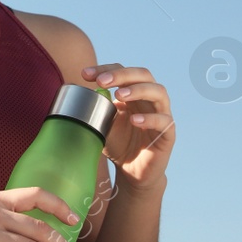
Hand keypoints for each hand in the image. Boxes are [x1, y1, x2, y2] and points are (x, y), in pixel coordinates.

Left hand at [82, 63, 173, 194]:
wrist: (132, 172)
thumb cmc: (118, 144)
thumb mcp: (101, 123)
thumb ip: (93, 107)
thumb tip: (72, 90)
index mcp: (133, 93)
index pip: (123, 72)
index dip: (105, 69)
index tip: (85, 74)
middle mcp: (149, 99)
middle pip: (143, 75)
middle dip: (121, 75)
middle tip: (102, 81)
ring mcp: (161, 114)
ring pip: (158, 92)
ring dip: (138, 90)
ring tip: (119, 95)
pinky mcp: (168, 133)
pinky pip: (164, 120)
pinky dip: (150, 118)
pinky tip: (134, 120)